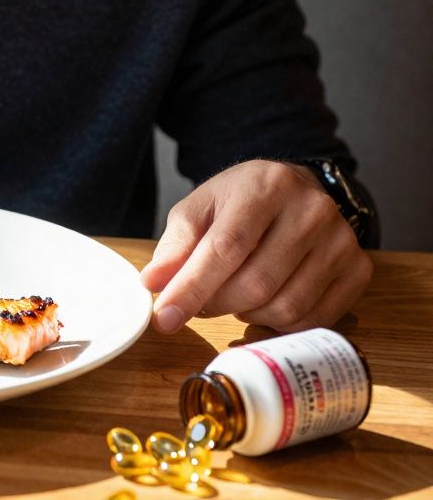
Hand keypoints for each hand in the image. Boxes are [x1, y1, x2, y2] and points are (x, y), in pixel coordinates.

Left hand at [140, 160, 371, 333]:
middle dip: (216, 304)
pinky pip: (313, 319)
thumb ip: (175, 245)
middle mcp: (312, 210)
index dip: (192, 288)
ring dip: (247, 314)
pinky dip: (279, 323)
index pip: (225, 248)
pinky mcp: (358, 269)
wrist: (294, 191)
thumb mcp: (198, 210)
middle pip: (256, 283)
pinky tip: (264, 302)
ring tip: (234, 294)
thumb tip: (153, 283)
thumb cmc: (238, 203)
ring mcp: (341, 241)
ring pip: (285, 307)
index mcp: (265, 187)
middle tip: (199, 302)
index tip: (165, 318)